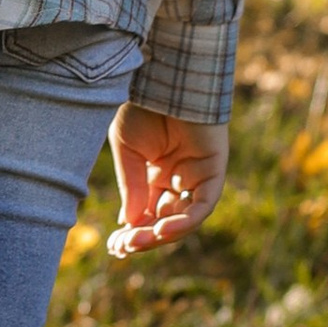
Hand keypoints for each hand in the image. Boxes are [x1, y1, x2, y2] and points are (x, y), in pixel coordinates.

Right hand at [107, 102, 228, 257]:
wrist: (164, 78)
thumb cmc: (142, 106)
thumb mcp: (127, 152)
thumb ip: (133, 188)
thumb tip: (131, 226)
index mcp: (155, 172)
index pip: (146, 212)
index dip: (132, 231)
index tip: (114, 245)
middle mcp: (177, 177)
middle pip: (163, 219)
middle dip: (143, 236)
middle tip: (122, 248)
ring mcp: (197, 175)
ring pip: (183, 218)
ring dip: (161, 234)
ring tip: (136, 241)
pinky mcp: (213, 170)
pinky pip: (201, 206)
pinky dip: (183, 221)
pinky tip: (160, 229)